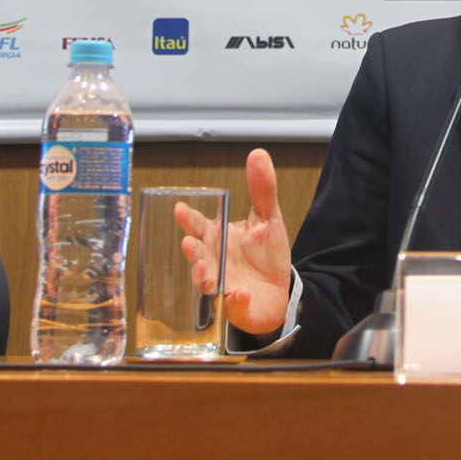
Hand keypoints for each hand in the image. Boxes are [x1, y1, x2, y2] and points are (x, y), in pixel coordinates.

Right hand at [180, 147, 293, 335]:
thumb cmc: (266, 255)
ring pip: (205, 281)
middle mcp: (214, 261)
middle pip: (197, 254)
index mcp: (219, 237)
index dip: (188, 219)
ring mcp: (221, 284)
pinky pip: (232, 304)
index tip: (180, 209)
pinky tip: (240, 293)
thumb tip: (258, 153)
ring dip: (203, 276)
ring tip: (206, 270)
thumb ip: (262, 189)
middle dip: (192, 250)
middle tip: (190, 244)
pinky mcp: (234, 306)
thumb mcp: (268, 218)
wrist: (281, 292)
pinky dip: (235, 299)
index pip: (199, 226)